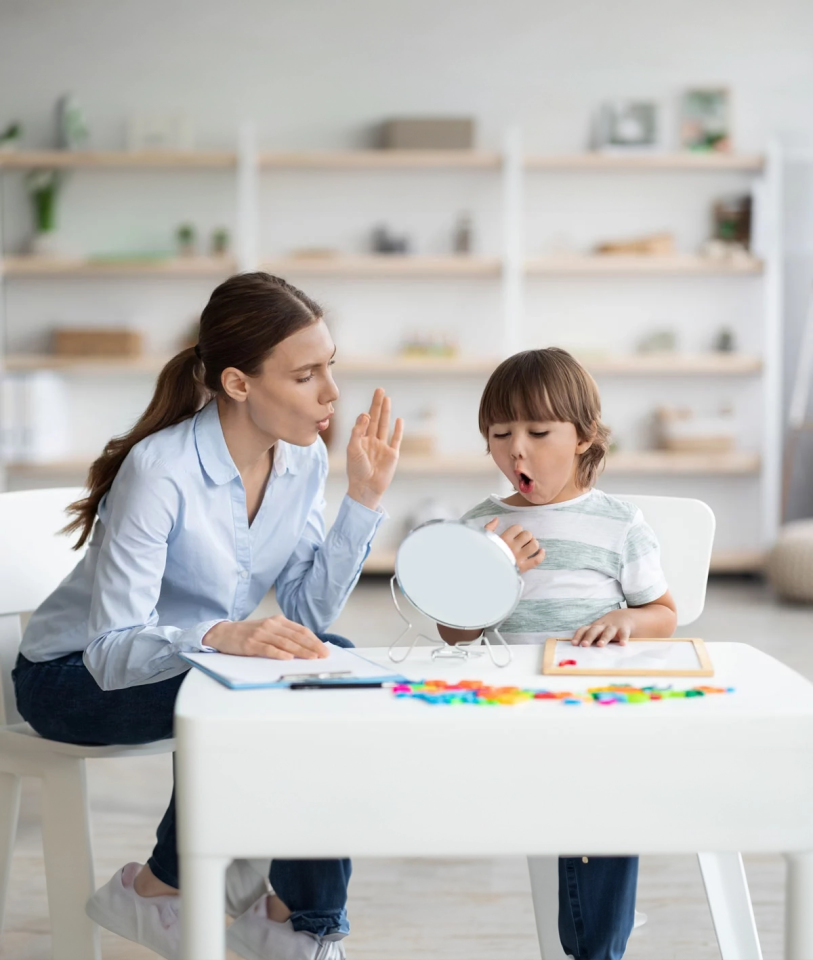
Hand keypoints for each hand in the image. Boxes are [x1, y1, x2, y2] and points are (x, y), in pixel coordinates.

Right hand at [203, 615, 328, 659]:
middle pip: (296, 637)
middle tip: (323, 655)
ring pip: (285, 643)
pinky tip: (289, 658)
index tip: (324, 649)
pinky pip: (268, 649)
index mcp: (278, 621)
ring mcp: (261, 633)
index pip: (301, 630)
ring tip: (312, 658)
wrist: (223, 633)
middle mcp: (271, 625)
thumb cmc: (248, 633)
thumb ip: (284, 635)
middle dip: (312, 647)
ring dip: (301, 651)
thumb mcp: (268, 629)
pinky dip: (279, 654)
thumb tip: (306, 647)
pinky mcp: (251, 643)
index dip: (314, 640)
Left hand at [346, 387, 403, 509]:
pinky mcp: (392, 454)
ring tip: (387, 398)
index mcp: (360, 440)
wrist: (366, 487)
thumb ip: (358, 431)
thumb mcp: (352, 448)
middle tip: (380, 390)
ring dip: (386, 412)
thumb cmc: (356, 470)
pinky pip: (396, 439)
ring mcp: (382, 447)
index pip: (363, 421)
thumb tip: (366, 414)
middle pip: (375, 418)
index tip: (367, 410)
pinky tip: (399, 420)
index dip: (365, 413)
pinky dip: (398, 429)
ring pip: (384, 425)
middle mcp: (371, 441)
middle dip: (377, 404)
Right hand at [484, 519, 544, 572]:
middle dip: (527, 536)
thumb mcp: (484, 539)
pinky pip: (537, 560)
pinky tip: (541, 551)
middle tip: (523, 540)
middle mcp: (513, 547)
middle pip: (528, 535)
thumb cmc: (484, 555)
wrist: (486, 573)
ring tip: (530, 545)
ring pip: (534, 545)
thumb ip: (489, 528)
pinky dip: (541, 555)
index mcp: (504, 539)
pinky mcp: (523, 567)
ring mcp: (519, 558)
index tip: (515, 534)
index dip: (518, 529)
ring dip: (534, 543)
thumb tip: (496, 519)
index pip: (517, 528)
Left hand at [572, 610, 634, 646]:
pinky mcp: (624, 629)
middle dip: (588, 637)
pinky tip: (622, 644)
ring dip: (604, 638)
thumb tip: (579, 650)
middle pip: (594, 630)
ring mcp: (613, 627)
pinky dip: (623, 638)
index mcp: (594, 627)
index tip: (574, 644)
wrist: (625, 616)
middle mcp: (602, 626)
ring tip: (600, 645)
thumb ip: (591, 638)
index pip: (584, 630)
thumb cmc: (608, 627)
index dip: (578, 636)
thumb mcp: (599, 630)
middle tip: (584, 645)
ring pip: (607, 632)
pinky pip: (624, 633)